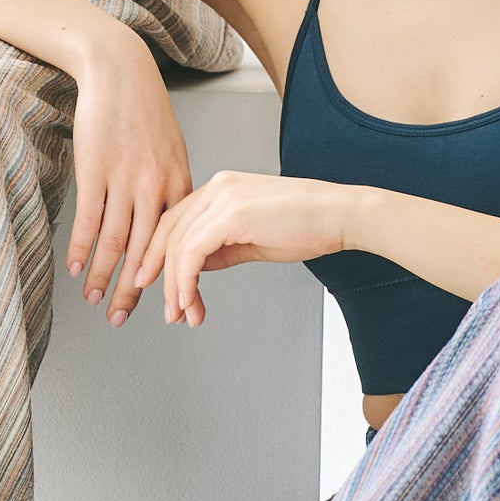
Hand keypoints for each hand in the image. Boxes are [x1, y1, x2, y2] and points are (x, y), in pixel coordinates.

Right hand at [65, 35, 194, 323]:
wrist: (120, 71)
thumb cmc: (145, 110)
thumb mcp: (171, 149)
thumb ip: (172, 187)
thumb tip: (172, 223)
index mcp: (179, 183)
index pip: (180, 243)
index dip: (178, 280)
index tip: (177, 309)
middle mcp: (156, 187)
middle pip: (148, 253)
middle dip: (136, 292)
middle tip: (125, 320)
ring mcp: (125, 180)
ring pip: (117, 243)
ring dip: (103, 277)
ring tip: (94, 301)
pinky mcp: (95, 171)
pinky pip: (90, 221)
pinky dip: (82, 250)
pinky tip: (76, 268)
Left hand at [135, 172, 356, 326]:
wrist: (341, 216)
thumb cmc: (308, 225)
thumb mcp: (252, 239)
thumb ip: (219, 248)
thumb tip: (194, 268)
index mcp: (221, 188)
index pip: (175, 221)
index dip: (161, 256)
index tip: (159, 285)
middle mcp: (217, 187)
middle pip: (168, 232)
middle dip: (162, 276)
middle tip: (167, 309)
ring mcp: (222, 197)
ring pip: (177, 246)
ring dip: (175, 287)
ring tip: (182, 313)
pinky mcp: (231, 214)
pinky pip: (192, 252)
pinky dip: (185, 281)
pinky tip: (190, 300)